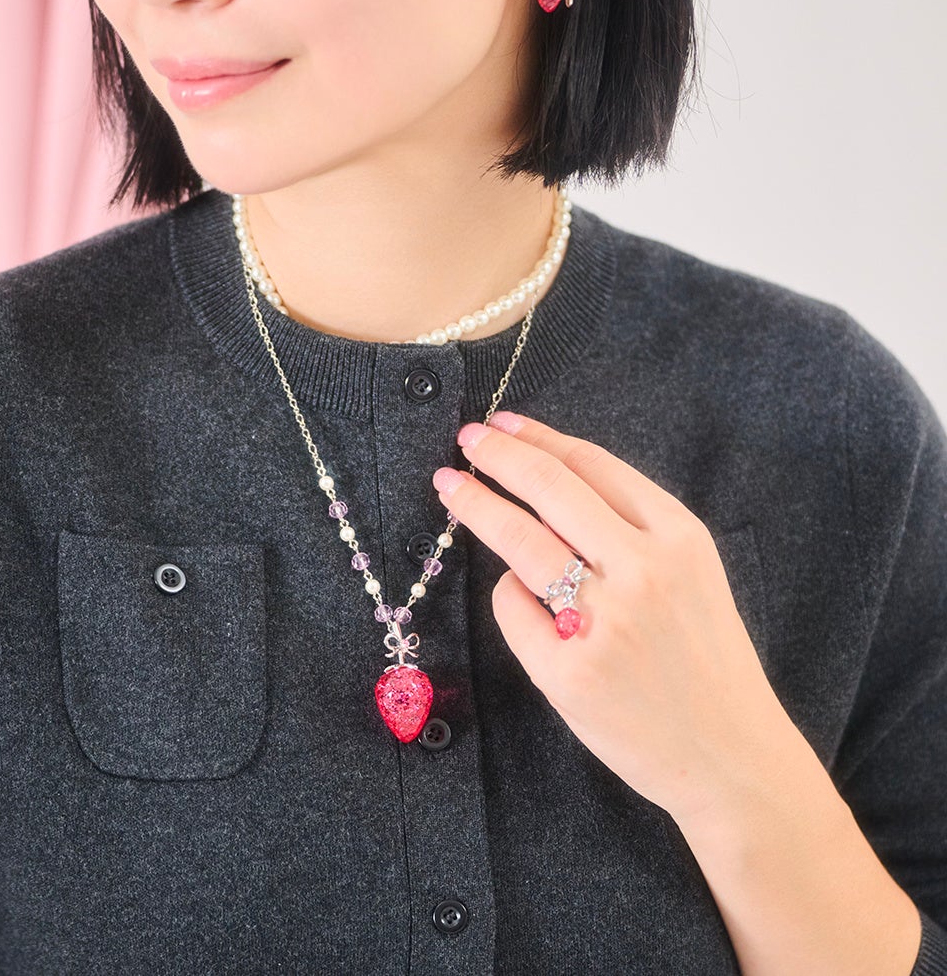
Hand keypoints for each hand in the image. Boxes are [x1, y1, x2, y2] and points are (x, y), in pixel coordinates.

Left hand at [432, 411, 798, 827]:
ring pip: (519, 540)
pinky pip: (513, 610)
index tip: (502, 423)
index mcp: (679, 537)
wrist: (731, 758)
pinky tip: (520, 601)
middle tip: (466, 438)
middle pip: (549, 488)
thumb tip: (546, 479)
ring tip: (450, 487)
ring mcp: (605, 622)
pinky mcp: (569, 672)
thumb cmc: (704, 660)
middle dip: (498, 455)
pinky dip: (509, 597)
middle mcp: (643, 571)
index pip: (591, 465)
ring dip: (475, 504)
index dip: (538, 437)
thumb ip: (633, 529)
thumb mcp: (692, 574)